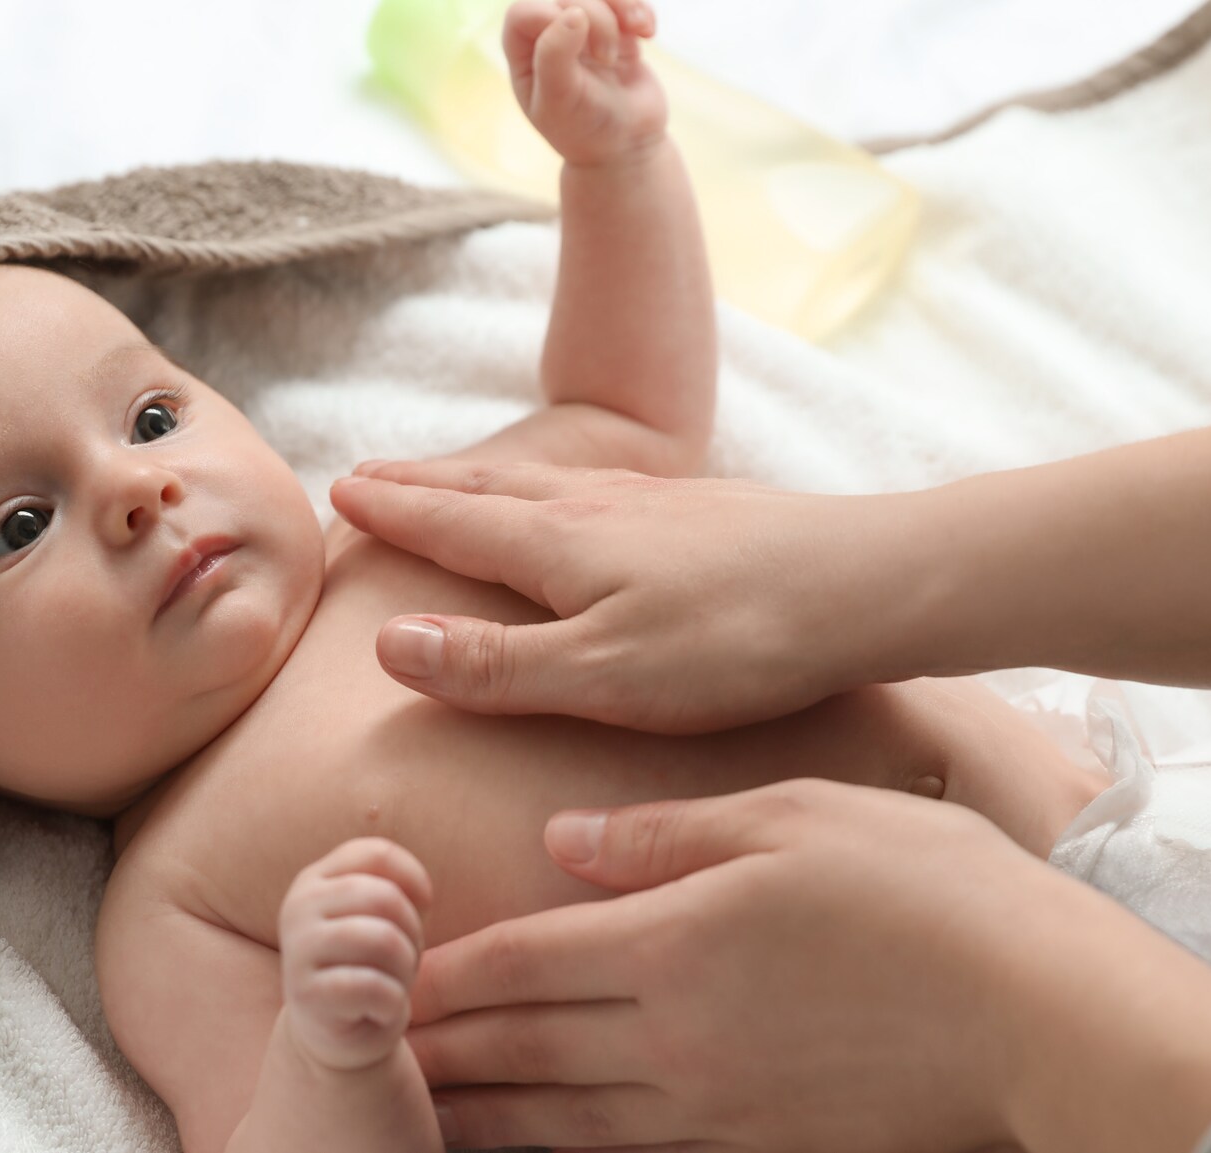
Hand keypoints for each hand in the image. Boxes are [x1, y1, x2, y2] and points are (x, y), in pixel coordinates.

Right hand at [278, 838, 433, 1071]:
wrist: (334, 1037)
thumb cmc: (367, 969)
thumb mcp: (378, 920)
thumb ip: (394, 892)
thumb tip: (420, 894)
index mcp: (316, 879)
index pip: (377, 854)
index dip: (414, 882)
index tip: (419, 913)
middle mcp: (298, 906)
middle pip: (386, 898)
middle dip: (412, 934)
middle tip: (404, 962)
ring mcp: (297, 948)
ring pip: (383, 939)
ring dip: (404, 970)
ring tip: (394, 985)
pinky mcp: (304, 994)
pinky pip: (374, 986)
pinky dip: (392, 1003)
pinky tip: (380, 1011)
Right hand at [330, 459, 934, 733]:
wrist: (873, 582)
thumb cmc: (739, 641)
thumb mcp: (603, 676)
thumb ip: (495, 666)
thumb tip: (387, 640)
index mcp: (559, 544)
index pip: (449, 522)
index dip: (391, 512)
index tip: (337, 493)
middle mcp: (598, 506)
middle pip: (488, 489)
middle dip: (421, 485)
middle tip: (367, 475)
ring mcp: (657, 503)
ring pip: (544, 483)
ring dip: (483, 481)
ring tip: (454, 482)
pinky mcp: (708, 513)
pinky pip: (599, 490)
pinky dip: (554, 490)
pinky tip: (584, 503)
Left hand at [406, 781, 1210, 1152]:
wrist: (1042, 1014)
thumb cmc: (928, 891)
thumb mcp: (792, 816)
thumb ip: (664, 833)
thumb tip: (561, 842)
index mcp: (669, 945)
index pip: (514, 965)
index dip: (434, 973)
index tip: (367, 973)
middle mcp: (671, 1040)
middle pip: (517, 1049)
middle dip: (431, 1051)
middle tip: (356, 1051)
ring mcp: (713, 1107)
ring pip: (559, 1118)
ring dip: (478, 1113)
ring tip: (417, 1110)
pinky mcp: (760, 1144)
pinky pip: (631, 1151)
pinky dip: (564, 1147)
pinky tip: (540, 1141)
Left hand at [504, 0, 666, 167]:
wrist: (626, 148)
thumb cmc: (583, 129)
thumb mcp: (559, 102)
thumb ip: (555, 56)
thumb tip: (573, 12)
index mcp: (523, 51)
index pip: (524, 11)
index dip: (551, 16)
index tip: (579, 42)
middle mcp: (549, 33)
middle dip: (595, 15)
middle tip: (606, 57)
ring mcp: (585, 29)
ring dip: (622, 4)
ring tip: (639, 31)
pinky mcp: (617, 30)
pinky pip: (626, 1)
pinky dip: (640, 10)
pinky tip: (647, 34)